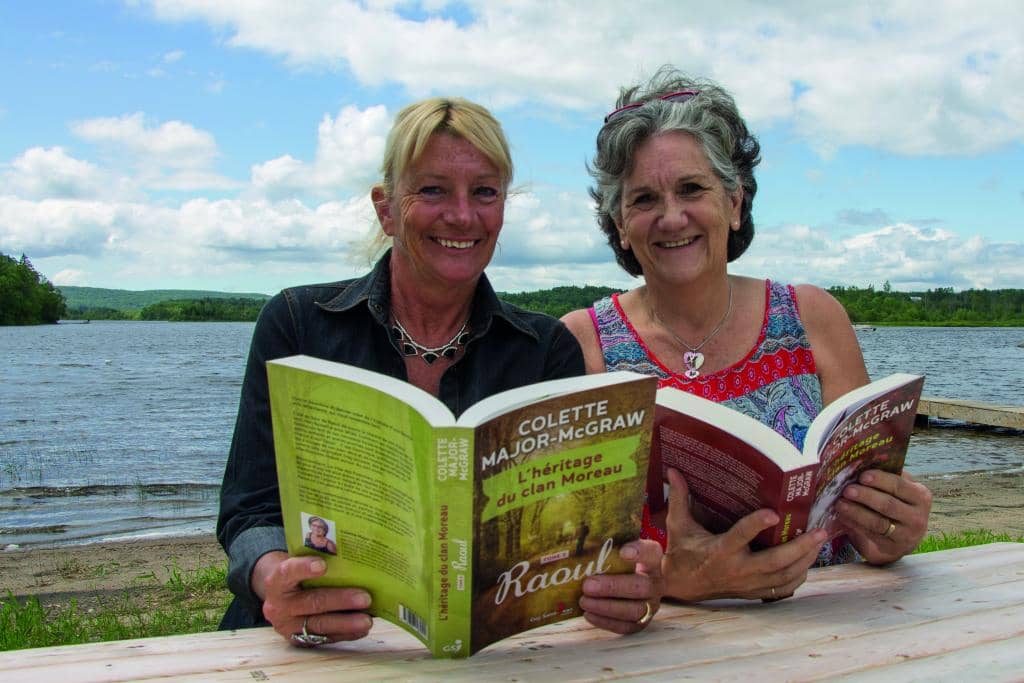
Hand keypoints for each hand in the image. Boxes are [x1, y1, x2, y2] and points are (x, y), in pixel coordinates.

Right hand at [255, 551, 372, 645]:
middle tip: (365, 598)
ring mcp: (287, 626)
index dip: (304, 568)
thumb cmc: (297, 575)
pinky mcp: (297, 640)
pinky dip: (345, 634)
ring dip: (346, 623)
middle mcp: (279, 605)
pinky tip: (361, 629)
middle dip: (341, 600)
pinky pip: (324, 638)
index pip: (288, 572)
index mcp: (277, 581)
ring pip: (319, 625)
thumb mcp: (299, 563)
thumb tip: (347, 555)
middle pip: (312, 602)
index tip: (323, 565)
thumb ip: (318, 558)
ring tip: (367, 620)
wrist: (279, 597)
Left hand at [580, 539, 662, 633]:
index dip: (639, 552)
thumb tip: (577, 534)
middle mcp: (656, 582)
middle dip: (612, 587)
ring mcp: (651, 604)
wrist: (635, 581)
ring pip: (634, 610)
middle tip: (588, 585)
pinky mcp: (642, 622)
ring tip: (584, 601)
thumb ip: (607, 542)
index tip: (622, 552)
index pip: (651, 552)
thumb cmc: (620, 562)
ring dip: (606, 607)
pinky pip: (627, 626)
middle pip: (641, 587)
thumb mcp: (619, 548)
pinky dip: (606, 622)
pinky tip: (588, 614)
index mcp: (652, 560)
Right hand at [662, 468, 826, 601]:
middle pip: (775, 561)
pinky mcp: (752, 593)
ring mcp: (747, 584)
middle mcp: (737, 570)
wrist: (680, 586)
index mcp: (720, 551)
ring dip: (805, 560)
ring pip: (784, 576)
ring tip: (820, 541)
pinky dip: (798, 577)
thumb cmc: (681, 552)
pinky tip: (807, 563)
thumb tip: (673, 471)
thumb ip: (679, 498)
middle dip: (800, 547)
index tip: (773, 512)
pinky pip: (782, 590)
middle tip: (820, 531)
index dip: (756, 525)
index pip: (741, 536)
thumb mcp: (678, 525)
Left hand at [836, 469, 931, 564]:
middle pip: (888, 505)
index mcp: (920, 496)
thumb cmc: (896, 503)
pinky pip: (870, 536)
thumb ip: (886, 477)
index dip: (880, 480)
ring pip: (878, 523)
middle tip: (847, 490)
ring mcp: (906, 536)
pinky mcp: (891, 549)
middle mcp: (917, 517)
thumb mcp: (898, 490)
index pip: (899, 486)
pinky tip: (842, 517)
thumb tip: (860, 461)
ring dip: (856, 512)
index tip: (862, 476)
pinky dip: (854, 525)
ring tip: (840, 503)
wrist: (902, 536)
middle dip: (865, 496)